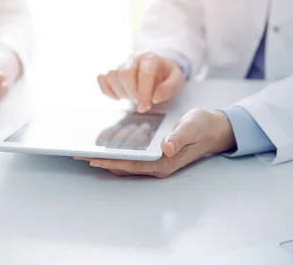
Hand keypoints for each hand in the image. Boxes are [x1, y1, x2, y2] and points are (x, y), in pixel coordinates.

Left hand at [76, 110, 235, 178]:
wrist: (213, 129)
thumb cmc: (201, 126)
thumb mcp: (191, 126)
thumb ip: (179, 136)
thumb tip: (167, 147)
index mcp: (165, 162)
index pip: (132, 164)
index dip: (111, 162)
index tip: (92, 159)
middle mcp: (158, 166)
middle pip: (124, 166)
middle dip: (102, 162)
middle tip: (79, 155)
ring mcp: (156, 163)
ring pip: (126, 164)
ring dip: (107, 159)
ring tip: (86, 152)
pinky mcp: (155, 157)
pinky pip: (131, 158)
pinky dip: (117, 154)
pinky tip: (106, 148)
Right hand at [97, 52, 184, 112]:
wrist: (158, 68)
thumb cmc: (167, 76)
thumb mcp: (177, 81)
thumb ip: (169, 88)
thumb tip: (155, 98)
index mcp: (151, 58)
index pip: (144, 74)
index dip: (143, 93)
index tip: (144, 107)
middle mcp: (133, 58)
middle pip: (125, 74)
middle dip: (132, 93)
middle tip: (141, 102)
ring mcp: (121, 63)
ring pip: (112, 76)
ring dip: (121, 92)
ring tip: (132, 97)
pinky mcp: (112, 70)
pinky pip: (102, 79)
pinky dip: (107, 90)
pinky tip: (118, 97)